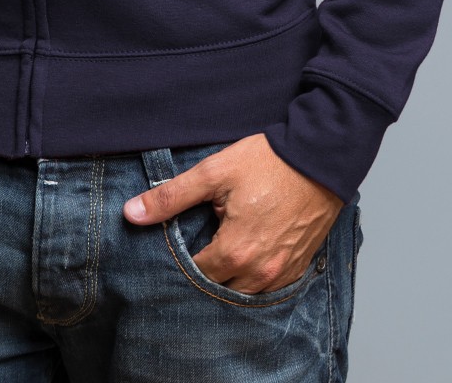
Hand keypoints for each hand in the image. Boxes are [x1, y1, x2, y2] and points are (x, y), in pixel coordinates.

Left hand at [122, 132, 343, 293]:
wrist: (320, 158)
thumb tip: (131, 214)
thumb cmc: (269, 162)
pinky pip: (267, 290)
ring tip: (216, 253)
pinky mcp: (297, 268)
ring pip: (242, 293)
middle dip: (202, 273)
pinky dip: (251, 279)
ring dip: (227, 279)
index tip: (175, 244)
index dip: (179, 262)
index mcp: (234, 252)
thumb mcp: (214, 172)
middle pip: (217, 289)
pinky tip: (243, 257)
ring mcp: (281, 275)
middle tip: (194, 248)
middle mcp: (259, 273)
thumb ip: (171, 196)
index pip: (193, 275)